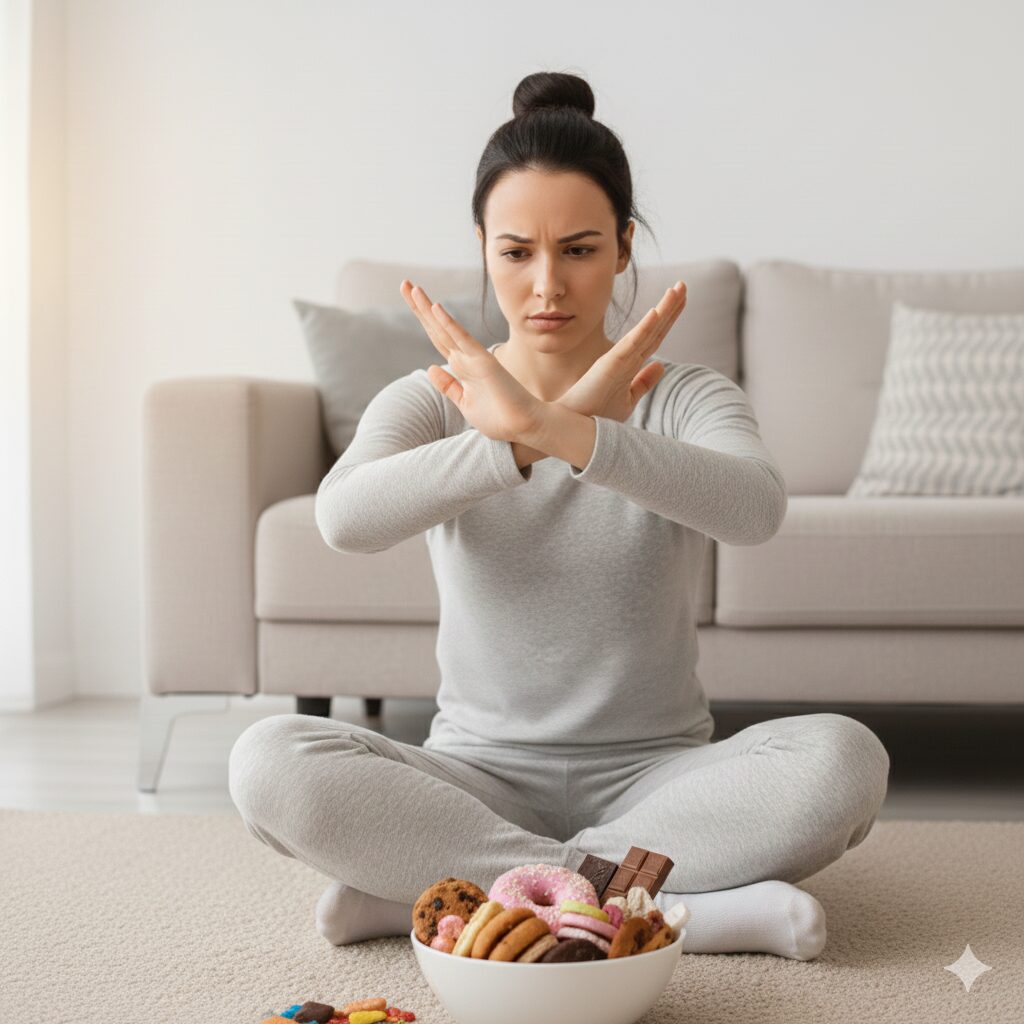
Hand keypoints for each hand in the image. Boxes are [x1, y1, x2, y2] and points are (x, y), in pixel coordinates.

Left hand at [400, 280, 543, 443]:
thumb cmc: (498, 418)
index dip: (422, 318)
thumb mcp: (464, 402)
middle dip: (419, 307)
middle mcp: (466, 357)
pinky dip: (449, 324)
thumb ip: (448, 386)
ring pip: (445, 328)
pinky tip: (436, 308)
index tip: (409, 299)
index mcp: (461, 366)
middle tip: (405, 283)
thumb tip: (430, 367)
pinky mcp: (484, 362)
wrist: (524, 426)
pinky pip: (462, 339)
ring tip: (412, 288)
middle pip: (436, 328)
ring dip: (428, 308)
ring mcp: (474, 357)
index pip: (437, 337)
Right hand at [556, 281, 686, 421]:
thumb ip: (643, 382)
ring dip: (663, 309)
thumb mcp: (628, 399)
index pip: (654, 336)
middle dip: (670, 306)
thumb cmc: (596, 415)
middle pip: (654, 328)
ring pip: (647, 331)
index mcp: (630, 363)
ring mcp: (618, 359)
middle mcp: (626, 357)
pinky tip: (657, 313)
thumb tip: (661, 366)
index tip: (681, 299)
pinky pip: (632, 344)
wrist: (570, 426)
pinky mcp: (610, 365)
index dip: (669, 317)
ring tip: (677, 289)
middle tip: (683, 284)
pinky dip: (645, 328)